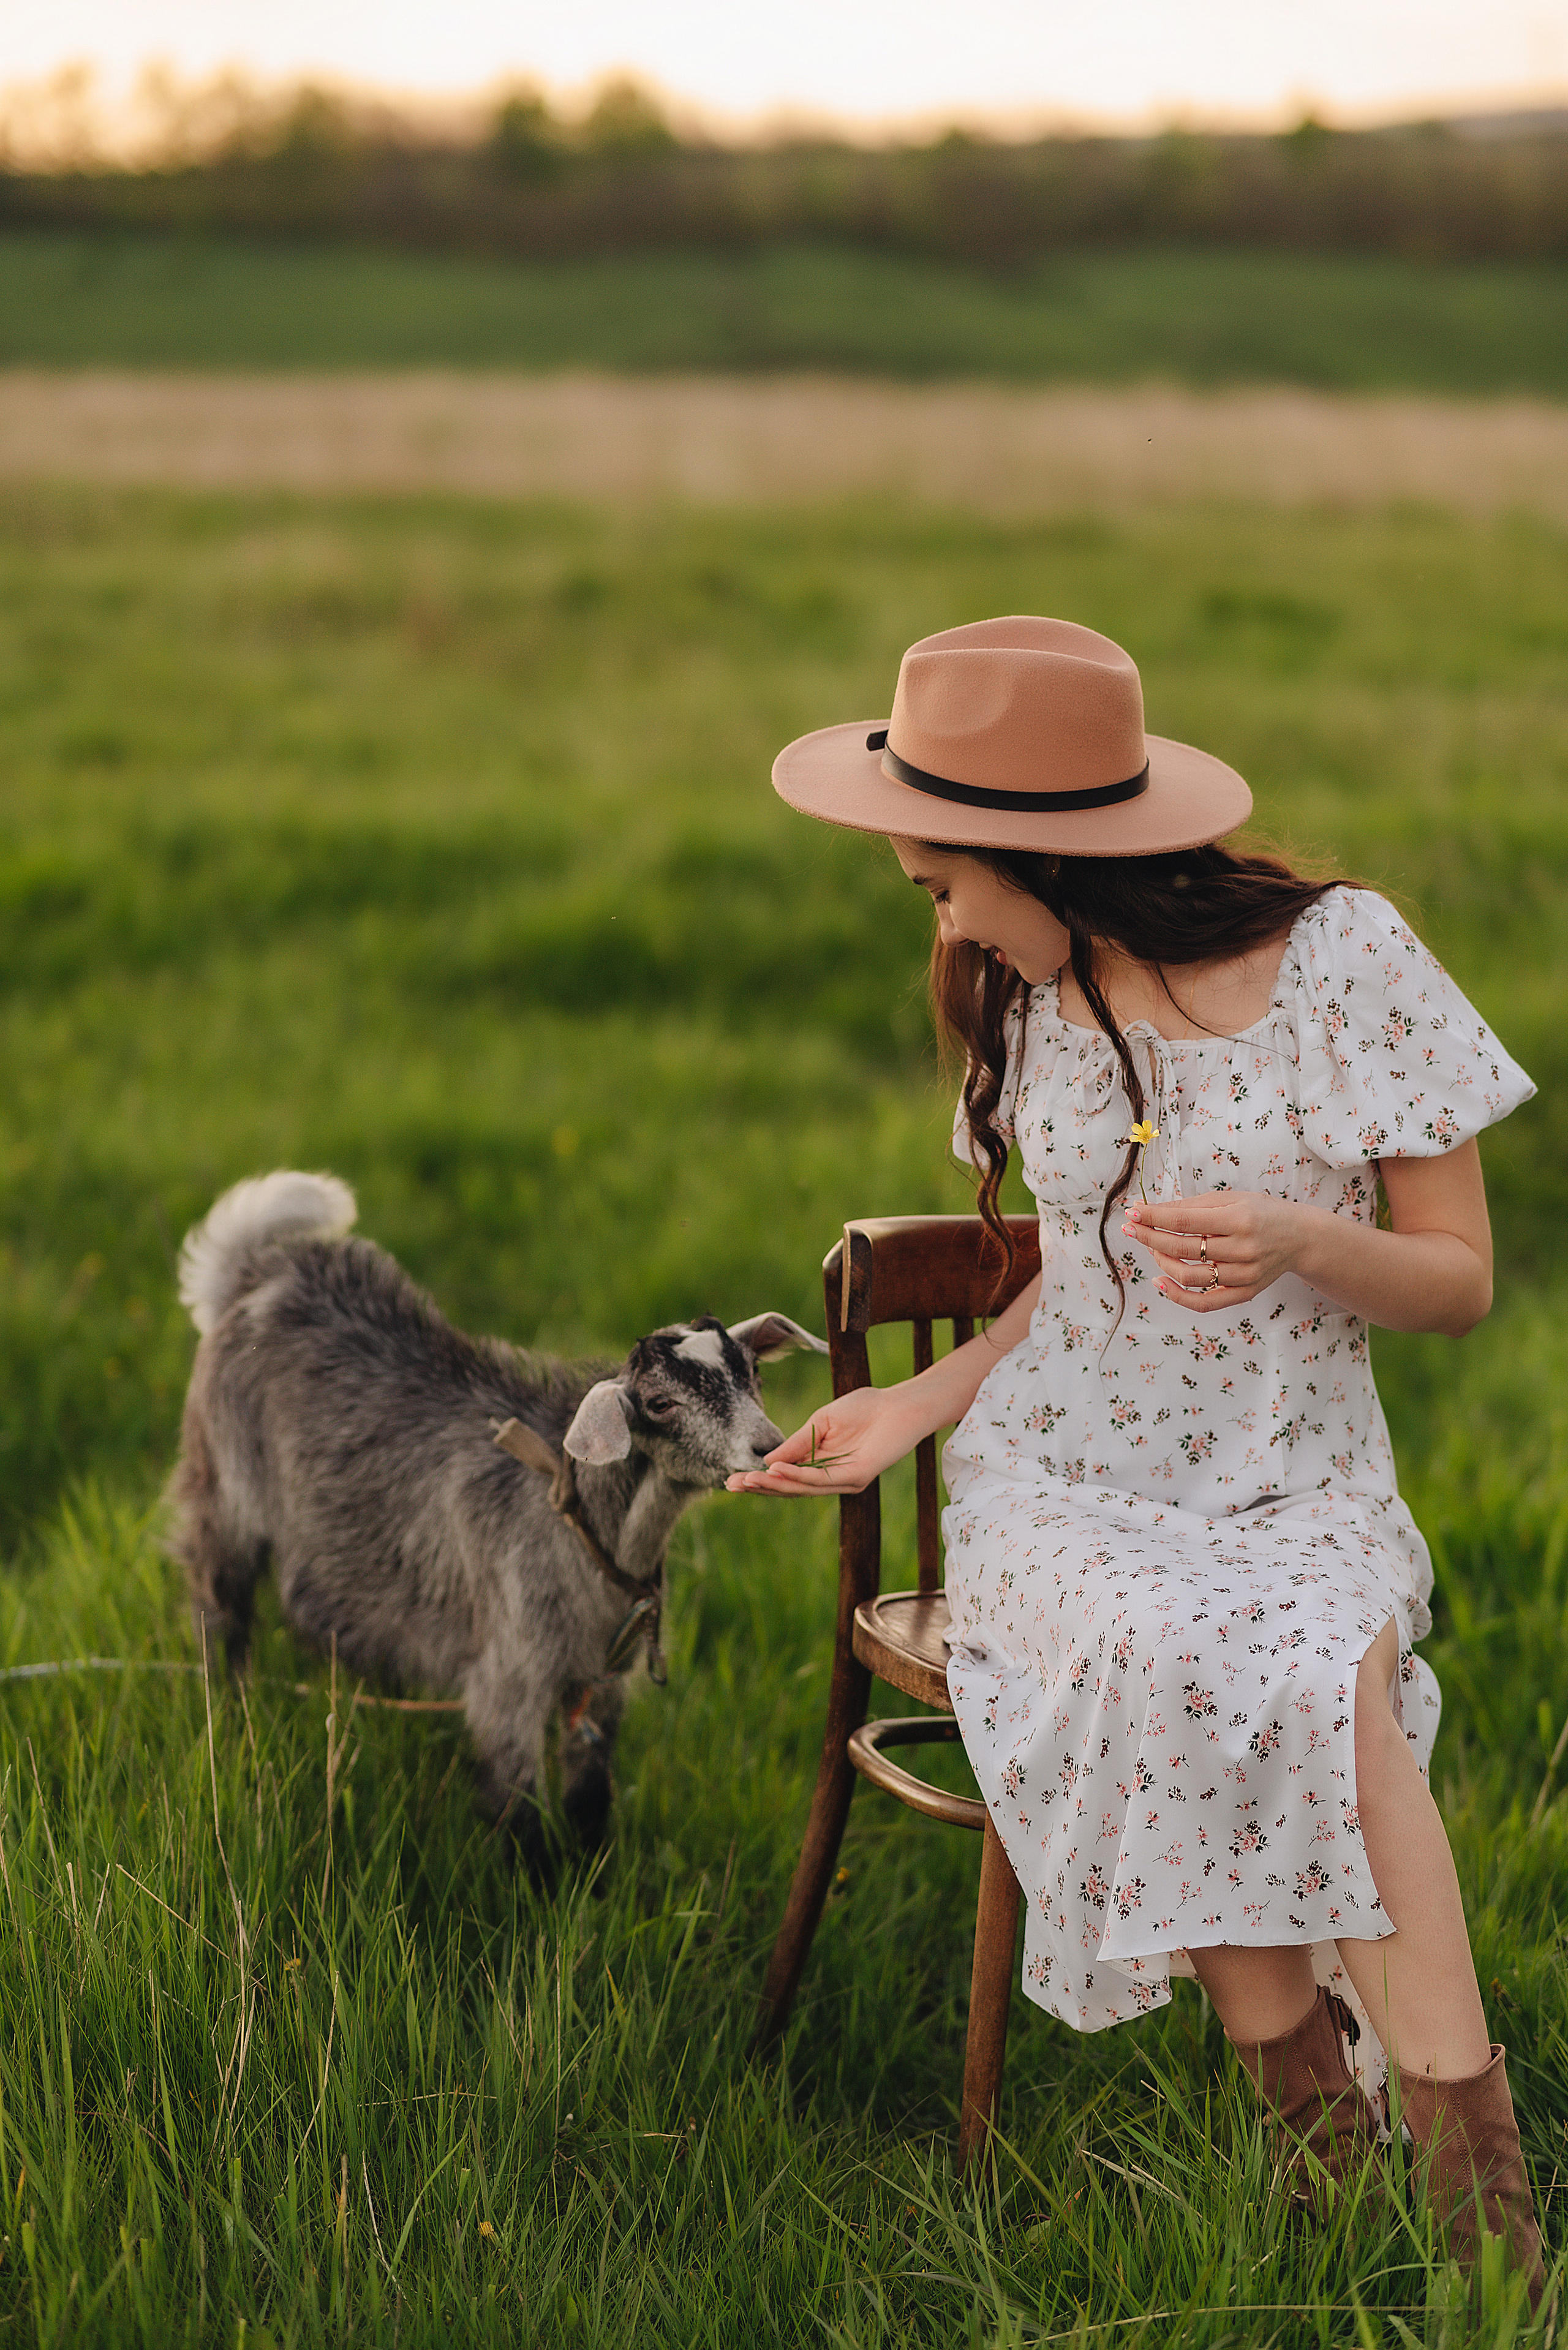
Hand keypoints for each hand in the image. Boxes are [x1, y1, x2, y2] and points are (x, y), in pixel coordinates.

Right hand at [725, 1383, 923, 1496]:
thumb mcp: (820, 1422)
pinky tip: (777, 1471)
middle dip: (760, 1487)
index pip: (784, 1477)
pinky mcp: (856, 1477)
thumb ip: (797, 1443)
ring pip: (802, 1487)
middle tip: (731, 1486)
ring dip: (774, 1484)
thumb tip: (767, 1460)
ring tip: (748, 1480)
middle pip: (789, 1488)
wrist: (898, 1404)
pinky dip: (797, 1476)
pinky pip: (821, 1480)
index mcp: (820, 1464)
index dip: (759, 1479)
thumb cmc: (864, 1408)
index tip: (731, 1480)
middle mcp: (830, 1479)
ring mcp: (843, 1481)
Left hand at [1123, 1192, 1320, 1313]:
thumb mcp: (1230, 1198)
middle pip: (1182, 1248)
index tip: (1131, 1213)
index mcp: (1239, 1219)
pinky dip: (1177, 1296)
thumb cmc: (1261, 1212)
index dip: (1153, 1217)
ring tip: (1153, 1249)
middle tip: (1132, 1229)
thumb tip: (1148, 1210)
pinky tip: (1160, 1281)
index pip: (1185, 1220)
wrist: (1299, 1237)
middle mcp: (1243, 1248)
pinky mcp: (1244, 1293)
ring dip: (1161, 1262)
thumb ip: (1191, 1205)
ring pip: (1189, 1275)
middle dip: (1150, 1238)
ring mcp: (1244, 1275)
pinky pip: (1205, 1303)